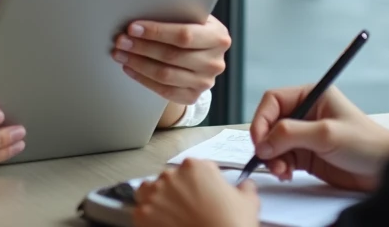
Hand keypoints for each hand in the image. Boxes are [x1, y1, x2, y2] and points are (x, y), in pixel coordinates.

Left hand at [114, 16, 230, 106]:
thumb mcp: (193, 18)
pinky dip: (142, 79)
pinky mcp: (193, 96)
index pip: (184, 35)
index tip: (133, 28)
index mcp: (218, 36)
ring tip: (120, 54)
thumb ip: (177, 15)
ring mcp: (205, 82)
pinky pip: (164, 90)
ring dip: (138, 63)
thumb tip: (142, 10)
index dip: (156, 32)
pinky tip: (130, 68)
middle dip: (141, 47)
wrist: (204, 55)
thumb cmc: (194, 30)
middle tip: (121, 40)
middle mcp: (215, 62)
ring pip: (165, 74)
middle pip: (172, 56)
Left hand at [134, 159, 258, 226]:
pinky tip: (161, 224)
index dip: (201, 181)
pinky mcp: (142, 214)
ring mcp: (154, 195)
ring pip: (149, 190)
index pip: (195, 168)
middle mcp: (171, 175)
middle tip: (191, 208)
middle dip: (179, 190)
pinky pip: (140, 210)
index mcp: (196, 167)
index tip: (205, 193)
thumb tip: (245, 185)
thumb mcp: (248, 202)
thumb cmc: (231, 225)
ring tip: (170, 214)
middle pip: (171, 178)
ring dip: (157, 198)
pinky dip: (148, 217)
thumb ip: (245, 186)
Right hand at [249, 85, 388, 191]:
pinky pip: (282, 158)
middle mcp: (305, 113)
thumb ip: (291, 134)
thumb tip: (263, 142)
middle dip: (266, 142)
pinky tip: (287, 173)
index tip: (259, 139)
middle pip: (270, 123)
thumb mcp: (327, 134)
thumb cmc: (366, 144)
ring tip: (281, 170)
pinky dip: (280, 166)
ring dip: (272, 158)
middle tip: (267, 158)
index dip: (262, 118)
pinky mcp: (306, 155)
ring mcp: (305, 135)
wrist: (385, 171)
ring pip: (273, 143)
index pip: (273, 100)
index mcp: (311, 96)